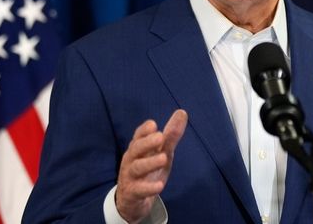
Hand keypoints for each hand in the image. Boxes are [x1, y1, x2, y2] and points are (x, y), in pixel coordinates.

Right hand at [116, 109, 187, 223]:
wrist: (131, 200)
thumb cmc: (148, 170)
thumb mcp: (161, 152)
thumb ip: (171, 135)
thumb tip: (182, 112)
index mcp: (138, 148)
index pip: (138, 136)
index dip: (144, 130)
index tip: (153, 124)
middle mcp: (131, 160)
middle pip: (136, 149)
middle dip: (147, 142)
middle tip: (160, 137)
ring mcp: (130, 176)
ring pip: (137, 168)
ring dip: (149, 163)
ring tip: (163, 158)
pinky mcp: (132, 193)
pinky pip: (139, 190)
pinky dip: (149, 188)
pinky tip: (160, 185)